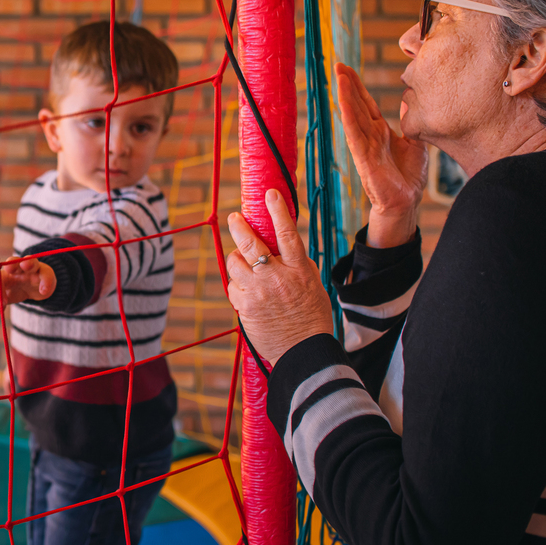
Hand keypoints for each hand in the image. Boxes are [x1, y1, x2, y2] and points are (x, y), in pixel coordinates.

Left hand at [0, 258, 55, 314]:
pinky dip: (45, 282)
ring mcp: (32, 269)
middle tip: (9, 269)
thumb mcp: (7, 297)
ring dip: (28, 262)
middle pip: (12, 261)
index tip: (2, 306)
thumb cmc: (18, 290)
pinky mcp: (45, 272)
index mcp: (5, 274)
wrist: (38, 289)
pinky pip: (46, 274)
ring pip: (30, 260)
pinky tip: (43, 291)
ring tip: (26, 265)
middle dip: (10, 264)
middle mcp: (17, 268)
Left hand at [226, 189, 333, 364]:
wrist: (304, 351)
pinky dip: (237, 287)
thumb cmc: (311, 318)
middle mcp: (277, 277)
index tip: (271, 193)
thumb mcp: (312, 285)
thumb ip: (296, 266)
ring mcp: (259, 291)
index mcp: (299, 269)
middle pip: (252, 244)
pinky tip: (246, 294)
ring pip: (235, 263)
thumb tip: (280, 249)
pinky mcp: (245, 306)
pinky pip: (233, 287)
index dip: (278, 211)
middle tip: (236, 218)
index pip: (288, 233)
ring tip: (243, 264)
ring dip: (237, 260)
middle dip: (240, 227)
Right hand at [335, 63, 426, 247]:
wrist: (406, 202)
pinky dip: (348, 117)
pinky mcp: (363, 157)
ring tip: (337, 76)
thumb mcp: (415, 143)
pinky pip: (354, 133)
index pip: (366, 104)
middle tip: (337, 65)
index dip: (357, 86)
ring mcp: (364, 146)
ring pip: (352, 115)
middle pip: (356, 104)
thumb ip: (410, 123)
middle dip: (347, 85)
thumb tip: (408, 102)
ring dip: (344, 96)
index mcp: (380, 132)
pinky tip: (342, 103)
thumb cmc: (408, 177)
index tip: (347, 69)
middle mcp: (369, 136)